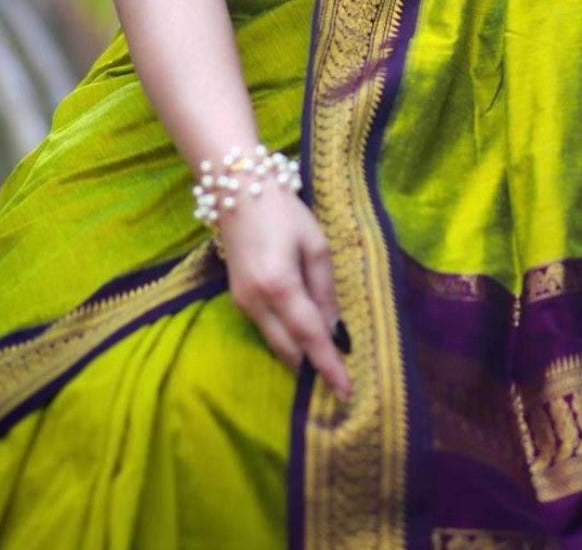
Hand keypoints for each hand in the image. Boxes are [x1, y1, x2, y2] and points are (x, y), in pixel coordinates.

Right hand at [218, 178, 352, 398]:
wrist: (236, 190)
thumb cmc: (282, 210)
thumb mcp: (315, 243)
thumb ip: (325, 288)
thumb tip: (335, 329)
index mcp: (279, 286)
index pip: (310, 336)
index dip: (329, 365)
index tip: (346, 391)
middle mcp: (256, 302)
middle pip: (289, 350)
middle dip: (313, 369)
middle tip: (340, 386)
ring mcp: (242, 303)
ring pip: (276, 343)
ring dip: (300, 355)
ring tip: (328, 366)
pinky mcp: (238, 298)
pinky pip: (266, 329)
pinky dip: (287, 339)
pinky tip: (305, 339)